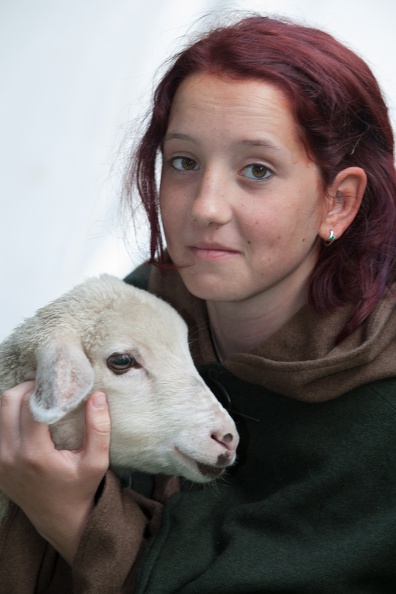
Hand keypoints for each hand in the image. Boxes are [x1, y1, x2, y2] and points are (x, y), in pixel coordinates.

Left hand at [0, 381, 110, 563]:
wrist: (59, 520)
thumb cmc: (80, 489)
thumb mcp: (97, 461)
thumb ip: (98, 428)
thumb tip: (97, 395)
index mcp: (35, 455)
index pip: (32, 406)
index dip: (46, 388)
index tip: (60, 382)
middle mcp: (10, 456)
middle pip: (7, 403)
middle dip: (27, 388)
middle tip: (46, 387)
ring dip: (16, 400)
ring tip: (37, 399)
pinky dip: (9, 417)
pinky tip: (27, 416)